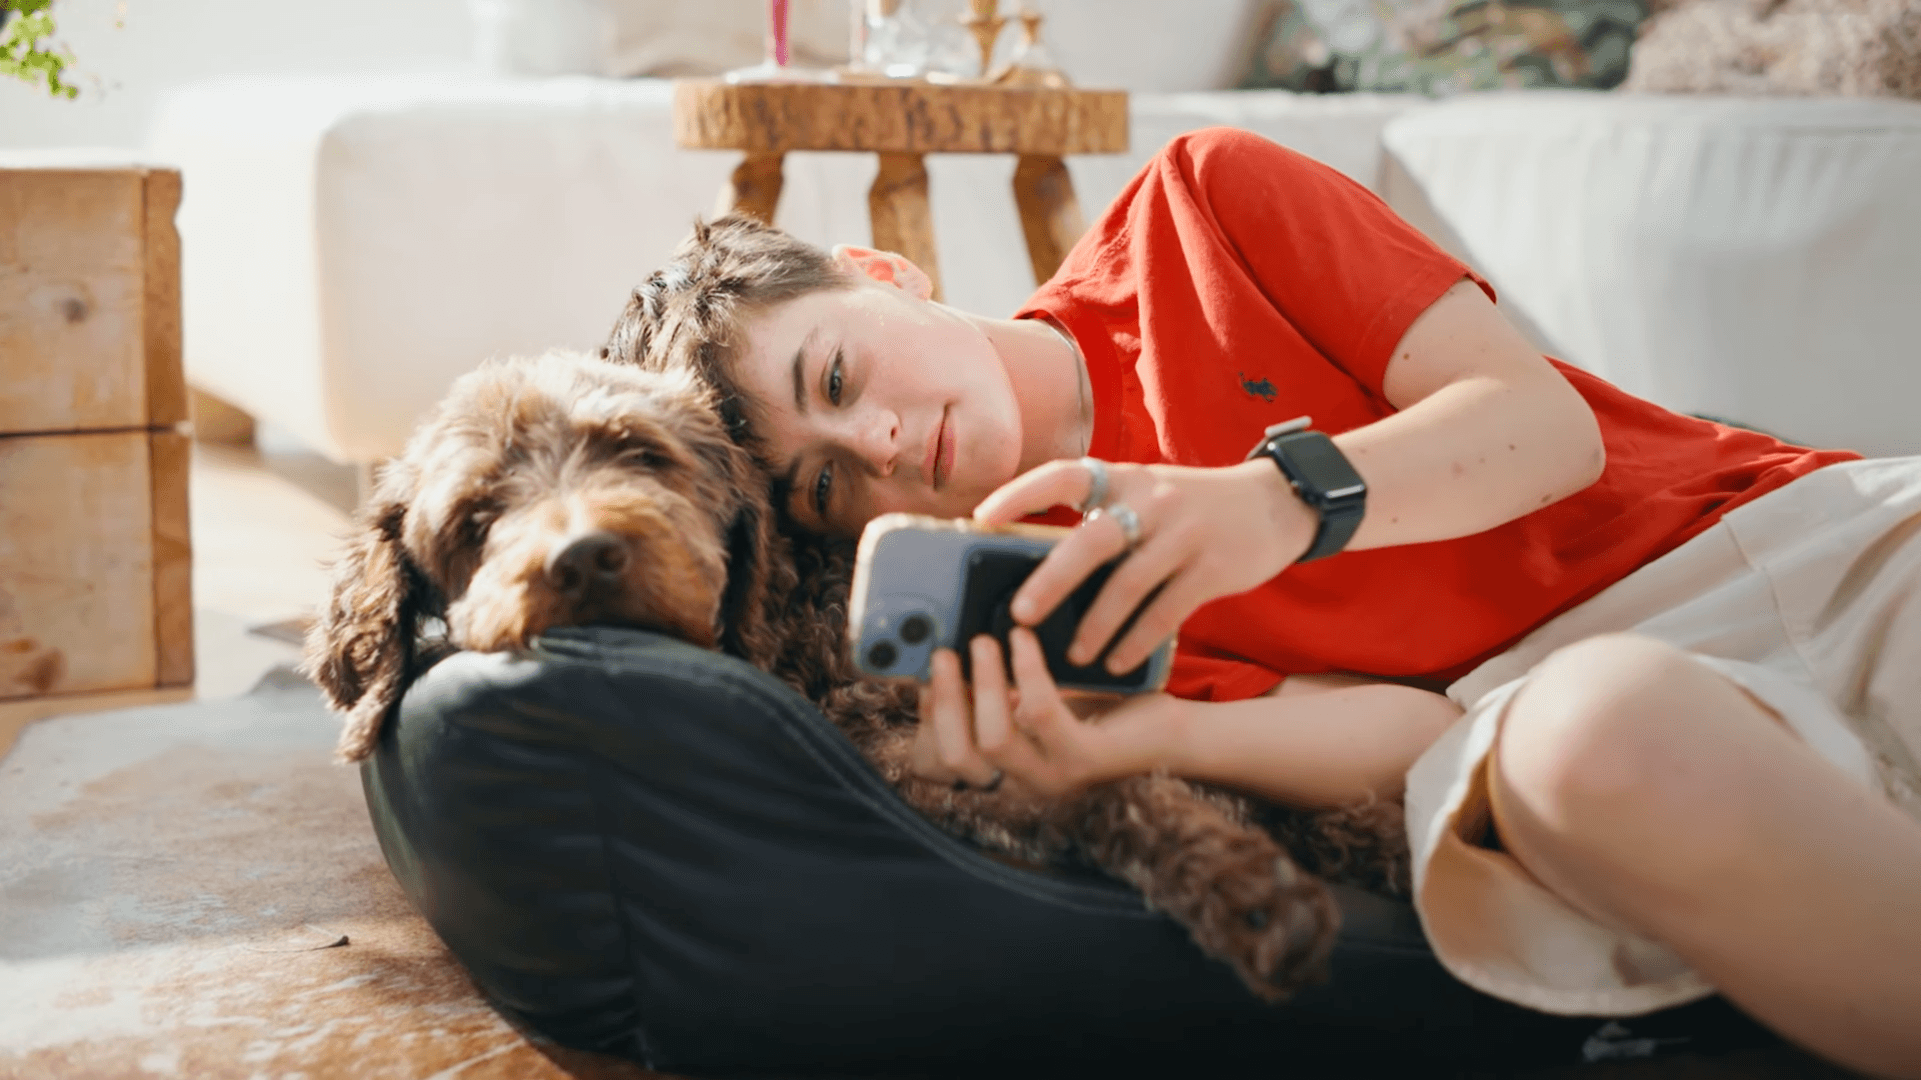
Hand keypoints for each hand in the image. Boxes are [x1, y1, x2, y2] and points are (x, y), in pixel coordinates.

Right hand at [910, 630, 1179, 798]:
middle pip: (957, 756)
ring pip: (992, 739)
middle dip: (942, 700)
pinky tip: (1025, 639)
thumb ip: (1004, 689)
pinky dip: (1027, 669)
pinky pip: (1041, 712)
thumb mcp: (1042, 699)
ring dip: (983, 683)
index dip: (927, 718)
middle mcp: (1024, 785)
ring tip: (986, 640)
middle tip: (945, 651)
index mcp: (1008, 773)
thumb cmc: (1104, 710)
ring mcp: (1054, 779)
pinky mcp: (1085, 760)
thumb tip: (959, 643)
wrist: (1172, 732)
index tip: (924, 671)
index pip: (945, 762)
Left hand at [973, 457, 1316, 674]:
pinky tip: (1116, 662)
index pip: (1063, 475)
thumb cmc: (1189, 508)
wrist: (1274, 503)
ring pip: (1128, 585)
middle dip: (1051, 580)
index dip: (1019, 493)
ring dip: (1094, 626)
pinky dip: (1136, 641)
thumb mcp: (1146, 495)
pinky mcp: (1213, 568)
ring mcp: (1185, 534)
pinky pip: (1166, 611)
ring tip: (1071, 657)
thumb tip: (1037, 570)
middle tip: (1020, 615)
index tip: (981, 518)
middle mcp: (1152, 500)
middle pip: (1093, 540)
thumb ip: (1103, 520)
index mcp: (1123, 478)